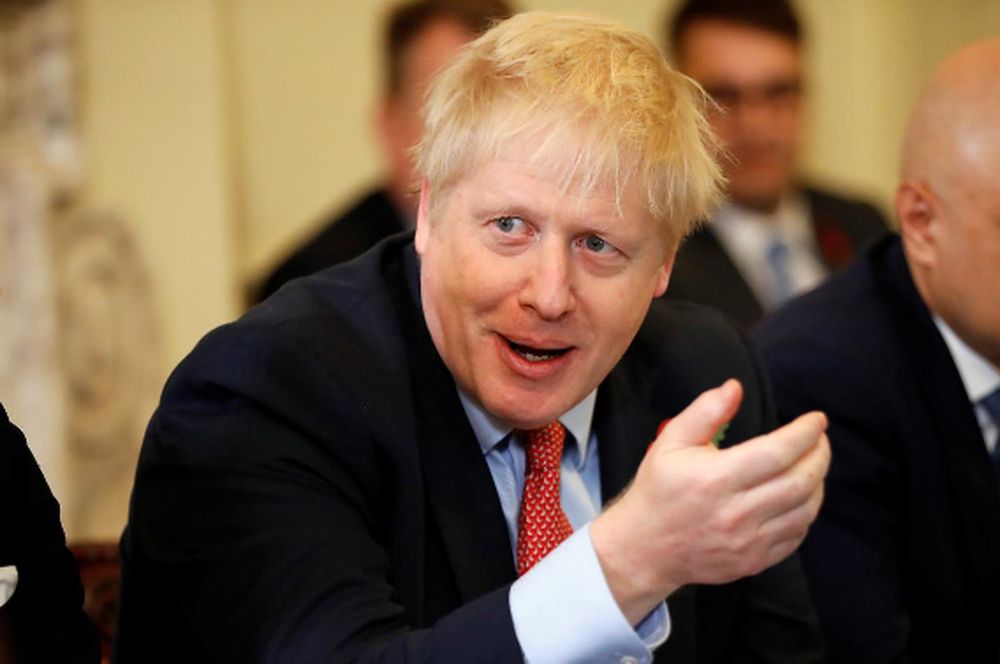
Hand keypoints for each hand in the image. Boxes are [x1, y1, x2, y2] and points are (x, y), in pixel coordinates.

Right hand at [590, 379, 829, 624]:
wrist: (645, 547)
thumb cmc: (658, 489)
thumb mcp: (671, 441)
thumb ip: (705, 411)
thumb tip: (735, 387)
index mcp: (716, 478)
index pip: (778, 452)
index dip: (805, 433)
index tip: (817, 420)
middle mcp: (736, 512)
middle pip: (800, 481)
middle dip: (820, 455)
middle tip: (820, 440)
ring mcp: (748, 542)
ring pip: (805, 510)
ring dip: (818, 483)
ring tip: (812, 465)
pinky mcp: (754, 561)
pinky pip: (796, 536)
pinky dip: (806, 512)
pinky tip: (799, 496)